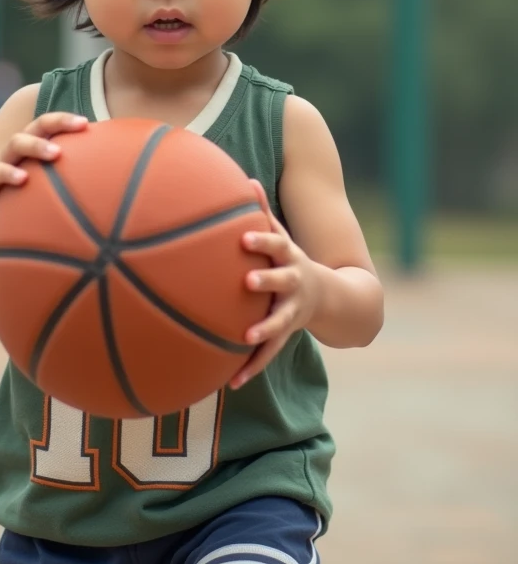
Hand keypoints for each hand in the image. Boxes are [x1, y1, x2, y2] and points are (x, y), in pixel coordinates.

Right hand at [0, 111, 87, 222]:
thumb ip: (79, 181)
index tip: (87, 123)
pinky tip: (22, 179)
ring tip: (55, 153)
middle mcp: (20, 149)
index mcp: (36, 145)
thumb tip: (116, 184)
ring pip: (15, 144)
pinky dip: (7, 173)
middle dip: (57, 123)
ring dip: (36, 145)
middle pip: (36, 126)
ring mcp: (2, 163)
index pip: (51, 124)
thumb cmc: (33, 200)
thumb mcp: (55, 188)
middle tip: (79, 127)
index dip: (66, 120)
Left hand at [230, 179, 322, 389]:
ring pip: (278, 321)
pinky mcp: (286, 333)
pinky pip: (268, 353)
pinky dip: (250, 367)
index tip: (244, 237)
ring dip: (263, 329)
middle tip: (248, 281)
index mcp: (289, 258)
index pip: (276, 245)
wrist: (331, 298)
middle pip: (281, 280)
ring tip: (245, 337)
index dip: (261, 240)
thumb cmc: (291, 260)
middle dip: (266, 280)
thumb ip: (263, 211)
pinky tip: (231, 383)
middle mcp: (293, 284)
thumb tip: (246, 180)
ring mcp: (292, 310)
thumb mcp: (282, 237)